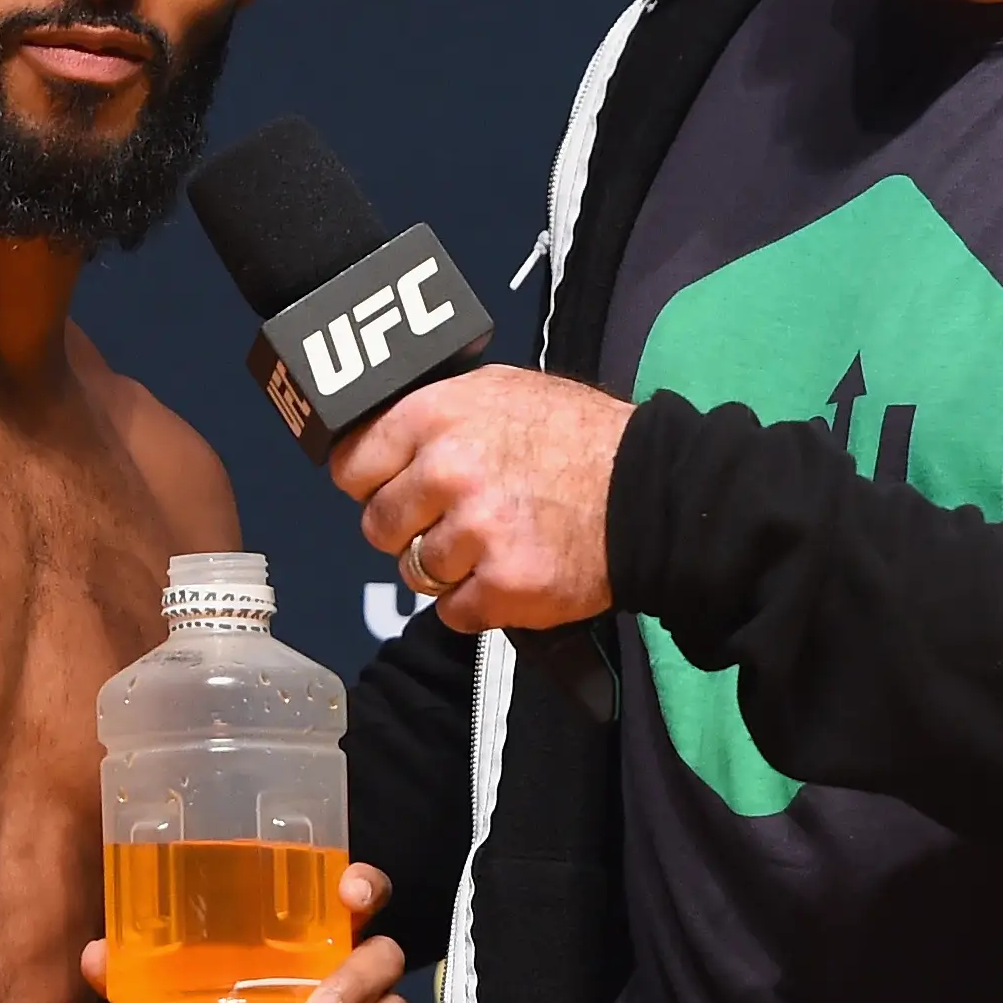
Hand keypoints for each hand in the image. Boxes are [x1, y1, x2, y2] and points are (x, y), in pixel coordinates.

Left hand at [331, 366, 631, 632]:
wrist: (651, 491)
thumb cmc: (578, 437)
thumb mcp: (500, 391)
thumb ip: (436, 414)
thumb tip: (381, 440)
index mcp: (437, 415)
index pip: (351, 465)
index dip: (370, 483)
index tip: (391, 490)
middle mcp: (448, 471)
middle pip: (378, 526)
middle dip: (409, 529)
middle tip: (453, 520)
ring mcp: (475, 532)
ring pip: (415, 572)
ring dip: (448, 568)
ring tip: (493, 544)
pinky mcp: (502, 587)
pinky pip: (453, 612)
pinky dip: (478, 602)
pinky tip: (510, 572)